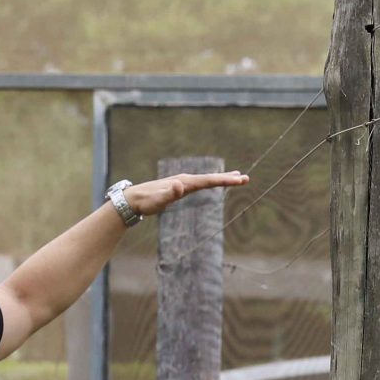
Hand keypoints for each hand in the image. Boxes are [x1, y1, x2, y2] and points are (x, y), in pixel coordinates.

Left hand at [122, 170, 249, 217]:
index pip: (209, 181)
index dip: (225, 180)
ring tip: (237, 177)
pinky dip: (211, 181)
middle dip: (228, 178)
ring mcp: (183, 182)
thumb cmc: (146, 202)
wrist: (133, 199)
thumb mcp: (157, 200)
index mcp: (185, 182)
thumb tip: (179, 185)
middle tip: (246, 178)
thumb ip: (168, 194)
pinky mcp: (180, 186)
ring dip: (222, 178)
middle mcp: (186, 179)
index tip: (240, 180)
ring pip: (207, 179)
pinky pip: (200, 183)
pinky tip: (214, 183)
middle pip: (211, 178)